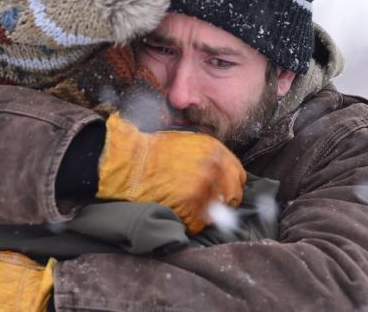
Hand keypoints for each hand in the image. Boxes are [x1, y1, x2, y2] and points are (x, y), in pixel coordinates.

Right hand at [97, 112, 246, 233]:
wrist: (129, 162)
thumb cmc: (153, 152)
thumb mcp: (187, 142)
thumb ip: (208, 157)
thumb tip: (221, 176)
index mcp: (215, 150)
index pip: (238, 176)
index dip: (229, 186)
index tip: (220, 193)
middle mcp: (214, 168)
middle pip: (232, 196)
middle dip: (220, 203)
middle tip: (203, 205)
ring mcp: (203, 189)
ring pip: (217, 213)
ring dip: (204, 215)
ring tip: (187, 209)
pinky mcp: (189, 207)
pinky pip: (197, 225)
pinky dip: (188, 224)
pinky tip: (176, 214)